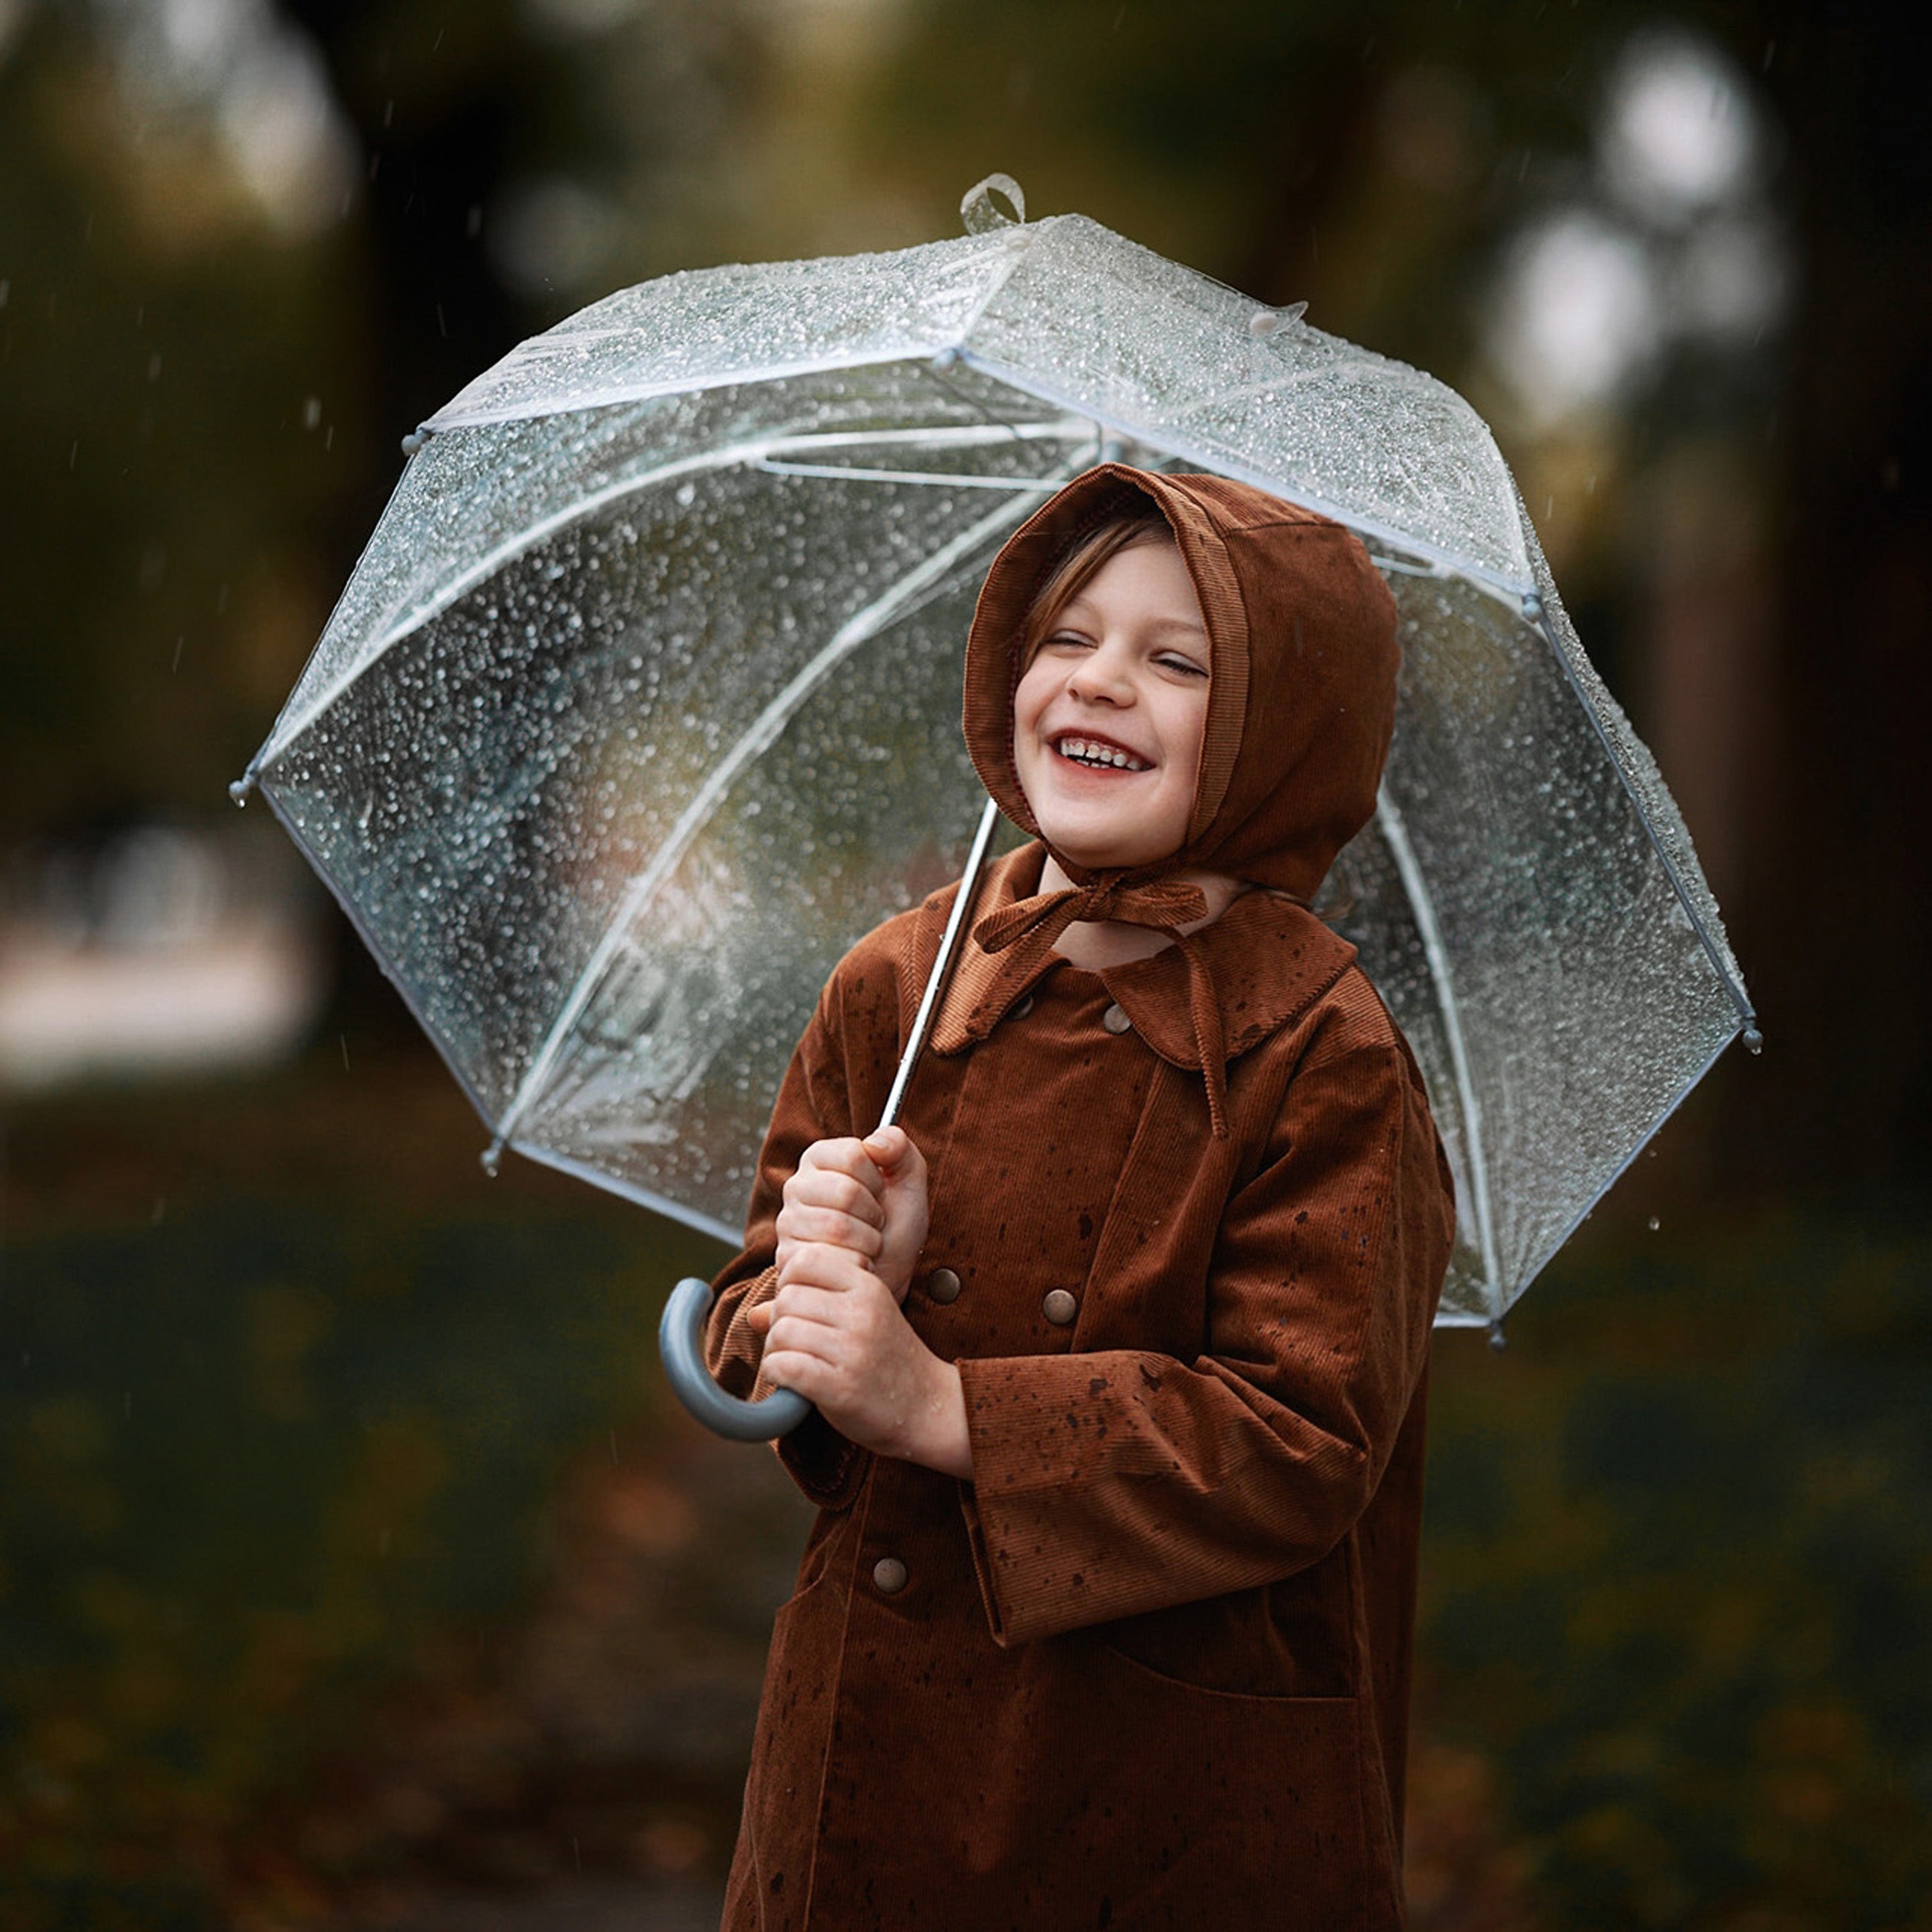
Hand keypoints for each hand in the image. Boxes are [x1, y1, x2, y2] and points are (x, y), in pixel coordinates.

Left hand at [746, 1238, 970, 1477]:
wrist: (929, 1407)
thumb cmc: (889, 1360)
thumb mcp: (863, 1318)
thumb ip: (812, 1306)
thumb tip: (753, 1314)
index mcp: (868, 1287)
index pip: (805, 1259)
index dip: (789, 1280)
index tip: (798, 1304)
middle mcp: (862, 1313)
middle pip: (787, 1298)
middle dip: (778, 1320)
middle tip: (793, 1341)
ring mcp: (853, 1351)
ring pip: (782, 1331)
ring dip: (775, 1349)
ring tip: (792, 1361)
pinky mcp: (841, 1388)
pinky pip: (785, 1366)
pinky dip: (776, 1373)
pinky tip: (790, 1380)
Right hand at [775, 1128, 928, 1301]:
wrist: (887, 1278)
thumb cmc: (894, 1231)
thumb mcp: (908, 1183)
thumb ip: (899, 1148)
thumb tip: (875, 1142)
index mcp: (821, 1160)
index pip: (852, 1154)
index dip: (876, 1178)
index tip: (878, 1192)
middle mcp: (797, 1187)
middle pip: (846, 1191)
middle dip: (873, 1213)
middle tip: (872, 1222)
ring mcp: (788, 1223)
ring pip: (837, 1225)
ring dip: (866, 1240)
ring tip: (864, 1242)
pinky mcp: (788, 1259)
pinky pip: (830, 1257)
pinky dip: (854, 1262)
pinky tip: (852, 1261)